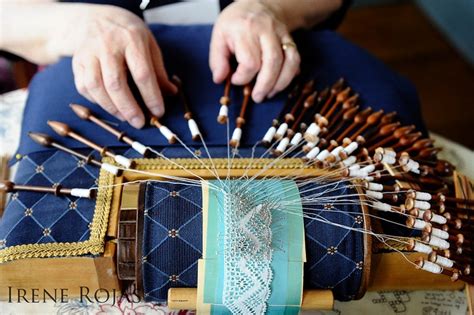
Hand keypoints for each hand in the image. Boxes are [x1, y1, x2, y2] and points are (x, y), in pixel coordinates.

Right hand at [64, 5, 175, 127]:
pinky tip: (109, 106)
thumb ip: (159, 70)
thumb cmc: (128, 35)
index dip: (151, 96)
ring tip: (125, 118)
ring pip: (96, 87)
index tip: (158, 112)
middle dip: (129, 108)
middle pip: (116, 83)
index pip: (142, 73)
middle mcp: (107, 45)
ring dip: (111, 108)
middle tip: (139, 123)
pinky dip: (96, 101)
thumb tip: (171, 93)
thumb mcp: (149, 44)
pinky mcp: (77, 62)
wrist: (96, 18)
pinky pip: (83, 87)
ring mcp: (88, 53)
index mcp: (131, 39)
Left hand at [210, 0, 300, 102]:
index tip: (235, 80)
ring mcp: (280, 34)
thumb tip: (220, 79)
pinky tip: (280, 84)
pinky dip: (290, 75)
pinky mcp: (290, 39)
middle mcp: (265, 30)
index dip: (243, 77)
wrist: (258, 3)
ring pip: (288, 61)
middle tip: (256, 97)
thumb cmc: (236, 22)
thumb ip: (217, 59)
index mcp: (244, 29)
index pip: (250, 61)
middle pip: (272, 62)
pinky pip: (295, 59)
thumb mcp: (219, 35)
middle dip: (265, 85)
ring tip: (269, 94)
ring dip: (280, 83)